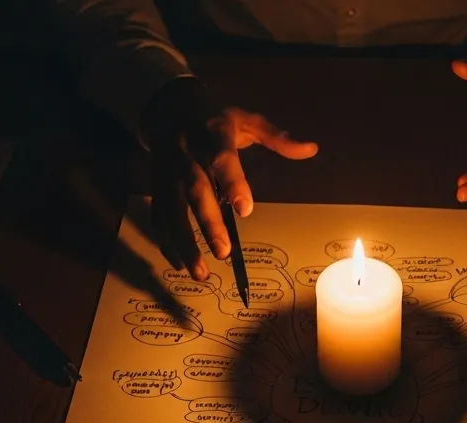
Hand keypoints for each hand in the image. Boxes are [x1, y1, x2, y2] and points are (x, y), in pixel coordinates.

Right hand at [140, 79, 316, 280]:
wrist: (166, 107)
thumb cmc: (214, 118)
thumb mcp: (246, 119)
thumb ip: (276, 137)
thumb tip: (310, 149)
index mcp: (213, 134)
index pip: (222, 158)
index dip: (232, 182)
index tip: (245, 210)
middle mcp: (186, 154)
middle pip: (194, 189)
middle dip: (207, 222)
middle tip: (223, 252)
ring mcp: (167, 172)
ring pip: (171, 209)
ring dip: (184, 242)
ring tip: (201, 272)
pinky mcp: (156, 186)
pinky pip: (159, 217)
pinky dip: (167, 242)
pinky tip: (181, 265)